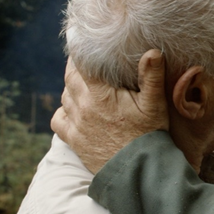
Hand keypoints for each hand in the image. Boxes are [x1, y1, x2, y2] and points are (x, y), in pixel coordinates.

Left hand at [51, 51, 168, 173]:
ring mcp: (76, 124)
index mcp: (100, 95)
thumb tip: (152, 52)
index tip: (83, 40)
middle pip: (70, 77)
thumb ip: (152, 76)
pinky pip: (58, 119)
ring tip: (83, 83)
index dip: (80, 50)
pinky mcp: (73, 140)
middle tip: (85, 60)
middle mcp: (82, 107)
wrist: (136, 172)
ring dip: (71, 87)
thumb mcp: (155, 105)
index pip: (80, 64)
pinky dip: (63, 111)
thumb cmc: (149, 136)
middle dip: (76, 67)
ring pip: (64, 96)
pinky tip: (73, 109)